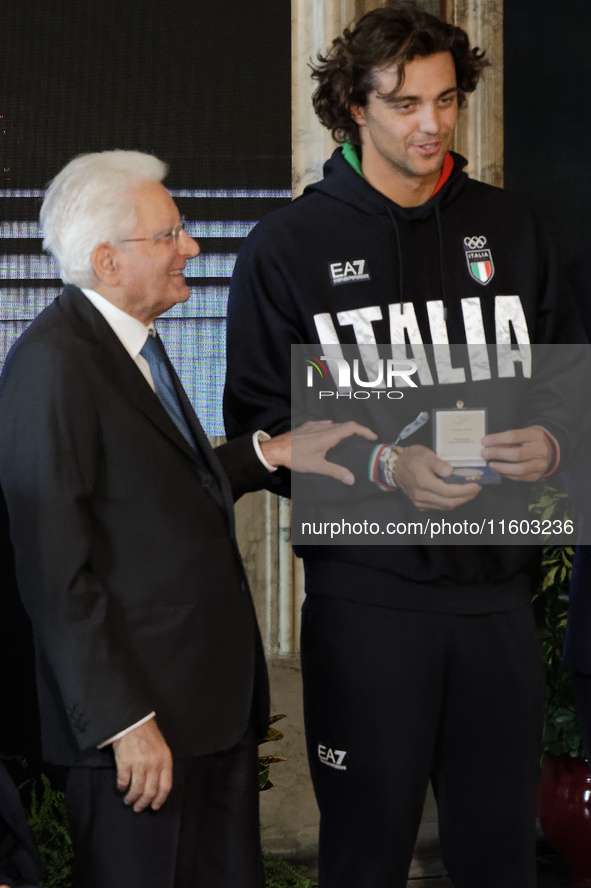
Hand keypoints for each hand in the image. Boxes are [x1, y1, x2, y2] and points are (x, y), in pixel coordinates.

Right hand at [112, 719, 172, 812]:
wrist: (133, 722)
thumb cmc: (149, 735)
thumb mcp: (162, 749)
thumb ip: (162, 766)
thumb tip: (157, 787)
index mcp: (165, 760)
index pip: (165, 787)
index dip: (159, 800)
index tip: (154, 807)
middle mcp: (154, 764)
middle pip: (150, 792)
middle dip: (143, 803)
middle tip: (138, 808)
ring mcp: (139, 764)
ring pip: (136, 790)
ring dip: (131, 798)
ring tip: (128, 800)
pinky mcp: (124, 763)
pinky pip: (123, 782)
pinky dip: (122, 787)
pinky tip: (121, 787)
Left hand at [260, 420, 377, 484]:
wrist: (275, 449)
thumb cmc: (295, 457)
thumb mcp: (317, 466)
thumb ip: (336, 472)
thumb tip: (352, 479)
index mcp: (329, 435)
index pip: (352, 427)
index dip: (365, 430)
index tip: (373, 437)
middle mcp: (323, 427)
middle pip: (345, 425)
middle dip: (357, 431)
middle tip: (363, 440)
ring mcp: (314, 425)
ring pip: (334, 424)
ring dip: (343, 430)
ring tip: (347, 440)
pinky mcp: (307, 426)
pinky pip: (324, 424)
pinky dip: (331, 429)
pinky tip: (327, 437)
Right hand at [395, 445, 481, 511]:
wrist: (395, 466)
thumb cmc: (411, 458)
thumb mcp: (425, 454)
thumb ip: (438, 463)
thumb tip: (450, 471)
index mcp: (422, 482)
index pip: (448, 492)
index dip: (464, 490)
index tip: (476, 485)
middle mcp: (421, 495)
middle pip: (449, 502)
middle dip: (467, 496)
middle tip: (477, 488)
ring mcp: (420, 502)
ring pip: (446, 507)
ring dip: (461, 500)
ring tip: (470, 491)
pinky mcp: (420, 505)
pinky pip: (440, 507)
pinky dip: (451, 502)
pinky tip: (458, 494)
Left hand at [481, 426, 553, 481]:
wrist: (549, 449)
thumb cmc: (530, 440)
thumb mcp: (522, 434)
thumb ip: (507, 439)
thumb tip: (487, 445)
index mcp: (535, 436)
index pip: (514, 436)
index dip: (497, 439)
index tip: (484, 441)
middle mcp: (540, 450)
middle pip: (516, 454)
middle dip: (497, 454)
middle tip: (484, 454)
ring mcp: (540, 464)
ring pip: (519, 469)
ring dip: (501, 468)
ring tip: (490, 464)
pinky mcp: (537, 475)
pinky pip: (519, 477)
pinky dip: (506, 474)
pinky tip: (498, 470)